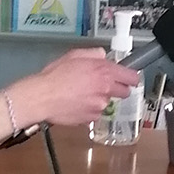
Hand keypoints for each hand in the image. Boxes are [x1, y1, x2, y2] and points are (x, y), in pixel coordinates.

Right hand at [0, 48, 140, 142]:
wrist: (41, 97)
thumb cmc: (54, 76)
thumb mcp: (74, 55)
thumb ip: (94, 54)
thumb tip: (103, 56)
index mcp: (104, 72)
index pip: (131, 77)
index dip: (131, 78)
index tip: (129, 78)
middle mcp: (105, 90)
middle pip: (124, 92)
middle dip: (117, 89)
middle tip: (103, 86)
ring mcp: (99, 106)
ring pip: (107, 103)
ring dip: (98, 99)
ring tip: (80, 94)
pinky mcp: (91, 118)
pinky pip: (95, 113)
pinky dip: (88, 109)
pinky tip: (75, 103)